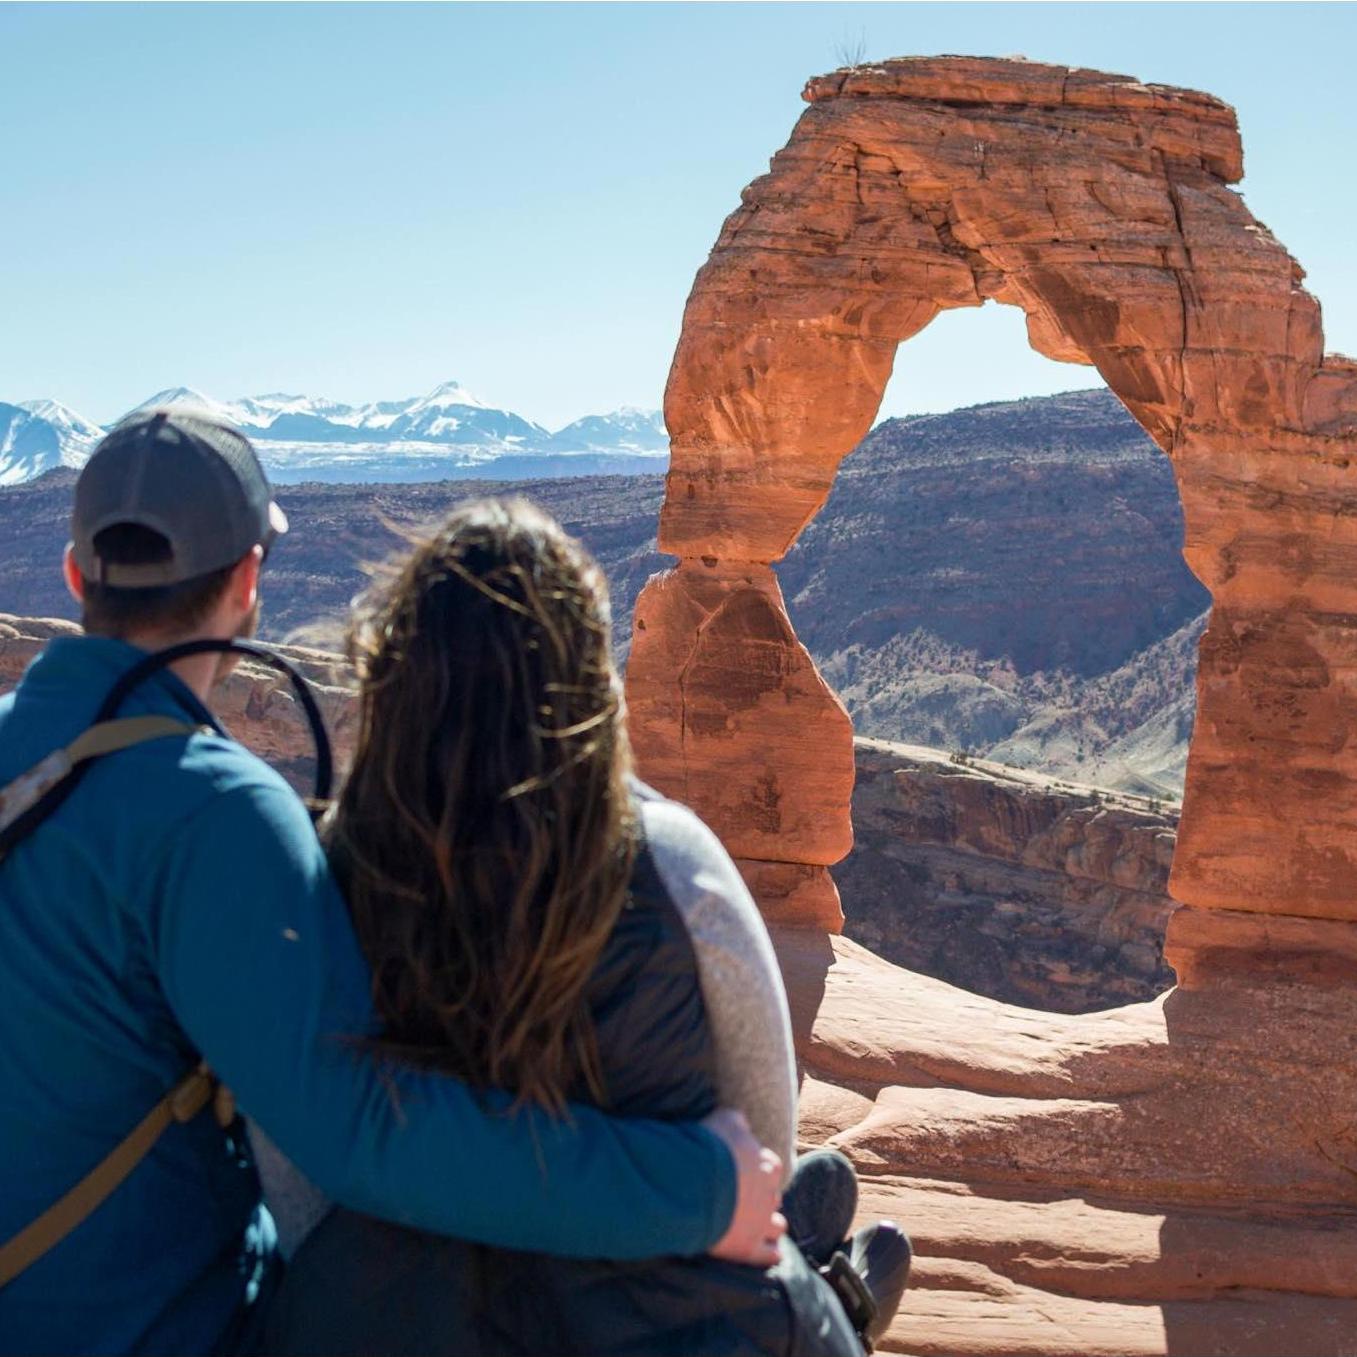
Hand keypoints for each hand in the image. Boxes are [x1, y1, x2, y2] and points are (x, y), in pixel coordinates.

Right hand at [702, 1107, 785, 1267]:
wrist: (692, 1183)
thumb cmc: (707, 1148)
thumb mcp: (724, 1120)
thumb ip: (738, 1122)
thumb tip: (742, 1123)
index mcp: (766, 1165)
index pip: (772, 1167)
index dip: (761, 1170)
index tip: (750, 1172)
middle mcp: (769, 1195)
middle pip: (774, 1197)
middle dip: (764, 1198)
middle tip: (748, 1199)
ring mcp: (760, 1223)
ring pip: (777, 1226)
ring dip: (770, 1225)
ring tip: (758, 1226)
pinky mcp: (748, 1248)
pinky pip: (768, 1255)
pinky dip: (771, 1254)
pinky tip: (773, 1254)